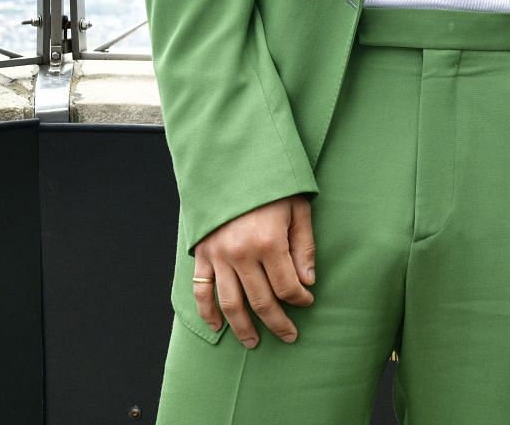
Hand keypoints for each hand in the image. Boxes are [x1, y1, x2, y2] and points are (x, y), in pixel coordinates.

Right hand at [191, 194, 316, 346]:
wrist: (231, 166)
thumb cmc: (271, 187)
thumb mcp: (297, 209)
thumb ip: (304, 247)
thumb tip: (307, 282)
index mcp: (269, 242)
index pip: (287, 286)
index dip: (300, 300)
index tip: (307, 303)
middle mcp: (241, 254)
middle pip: (261, 301)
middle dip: (278, 322)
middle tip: (289, 336)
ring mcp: (218, 256)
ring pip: (231, 304)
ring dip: (243, 328)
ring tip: (254, 343)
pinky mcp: (202, 255)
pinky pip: (202, 291)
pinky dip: (208, 312)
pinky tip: (218, 328)